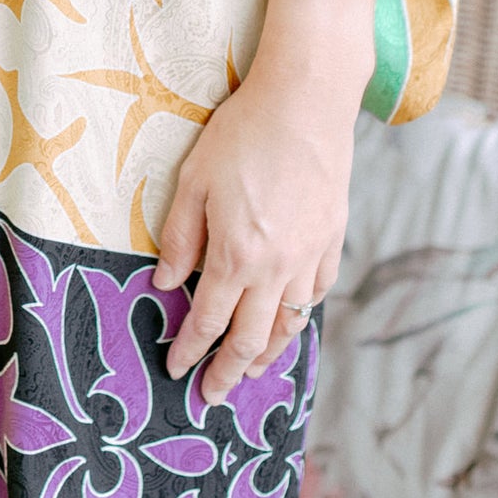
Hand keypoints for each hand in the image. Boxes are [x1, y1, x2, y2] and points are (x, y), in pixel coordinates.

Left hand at [151, 71, 351, 402]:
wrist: (306, 102)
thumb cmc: (242, 134)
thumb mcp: (193, 181)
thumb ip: (179, 239)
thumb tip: (165, 285)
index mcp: (237, 255)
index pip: (208, 320)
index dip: (190, 351)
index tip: (178, 371)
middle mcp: (277, 267)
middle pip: (250, 337)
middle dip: (228, 372)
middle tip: (212, 395)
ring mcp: (309, 256)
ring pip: (289, 323)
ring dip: (268, 354)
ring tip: (251, 372)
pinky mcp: (332, 239)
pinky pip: (317, 292)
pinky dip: (301, 315)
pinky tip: (290, 321)